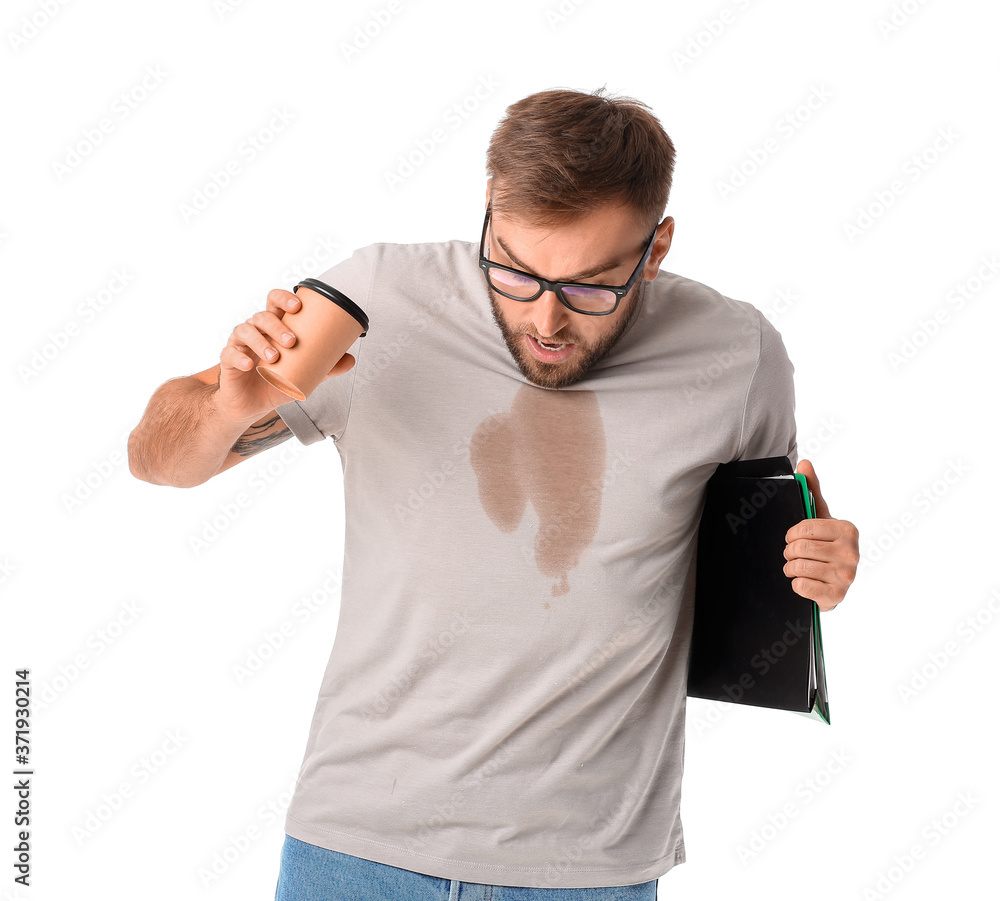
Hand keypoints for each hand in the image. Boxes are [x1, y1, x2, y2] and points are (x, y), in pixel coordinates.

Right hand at [217, 288, 354, 421]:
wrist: (252, 405)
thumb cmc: (276, 382)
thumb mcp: (305, 375)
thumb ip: (326, 367)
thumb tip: (350, 360)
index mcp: (273, 327)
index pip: (275, 302)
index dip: (284, 298)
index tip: (297, 306)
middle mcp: (255, 330)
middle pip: (262, 315)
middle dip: (277, 325)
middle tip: (292, 341)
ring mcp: (239, 344)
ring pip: (245, 330)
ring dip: (261, 341)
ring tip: (275, 356)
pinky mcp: (228, 360)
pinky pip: (229, 354)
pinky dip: (240, 357)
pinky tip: (250, 364)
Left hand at [782, 459, 858, 611]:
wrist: (833, 584)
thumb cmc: (825, 546)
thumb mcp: (820, 518)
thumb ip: (812, 490)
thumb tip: (804, 463)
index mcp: (848, 530)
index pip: (803, 528)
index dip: (791, 534)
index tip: (793, 538)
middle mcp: (851, 553)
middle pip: (799, 548)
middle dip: (789, 552)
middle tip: (793, 555)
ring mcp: (846, 577)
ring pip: (797, 567)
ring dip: (790, 568)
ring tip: (796, 568)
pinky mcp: (836, 597)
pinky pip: (800, 586)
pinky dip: (795, 584)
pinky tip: (803, 582)